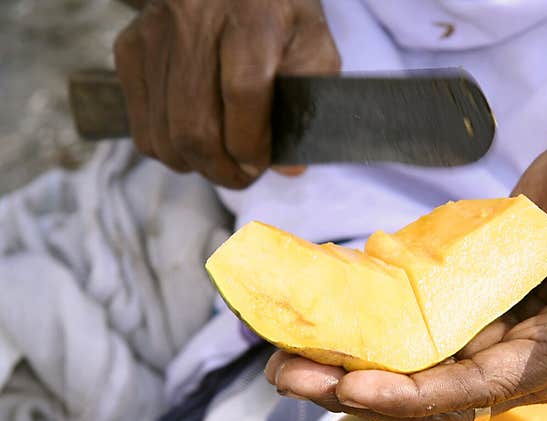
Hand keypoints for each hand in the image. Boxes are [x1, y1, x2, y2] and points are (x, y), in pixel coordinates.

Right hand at [113, 0, 339, 187]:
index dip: (250, 145)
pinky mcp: (131, 46)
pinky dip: (167, 148)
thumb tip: (288, 168)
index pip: (243, 95)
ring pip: (163, 135)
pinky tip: (194, 142)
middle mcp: (195, 20)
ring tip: (221, 163)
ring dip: (195, 165)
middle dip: (221, 170)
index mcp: (250, 19)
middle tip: (242, 176)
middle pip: (193, 126)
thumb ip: (309, 105)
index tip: (261, 164)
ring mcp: (155, 34)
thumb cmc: (280, 11)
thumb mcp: (313, 45)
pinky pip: (141, 125)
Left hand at [265, 112, 546, 420]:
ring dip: (350, 371)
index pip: (484, 385)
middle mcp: (525, 355)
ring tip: (283, 361)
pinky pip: (414, 335)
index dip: (419, 392)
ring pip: (415, 371)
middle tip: (290, 376)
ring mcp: (495, 334)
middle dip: (362, 391)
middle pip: (436, 392)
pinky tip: (316, 327)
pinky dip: (366, 336)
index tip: (357, 385)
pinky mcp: (470, 309)